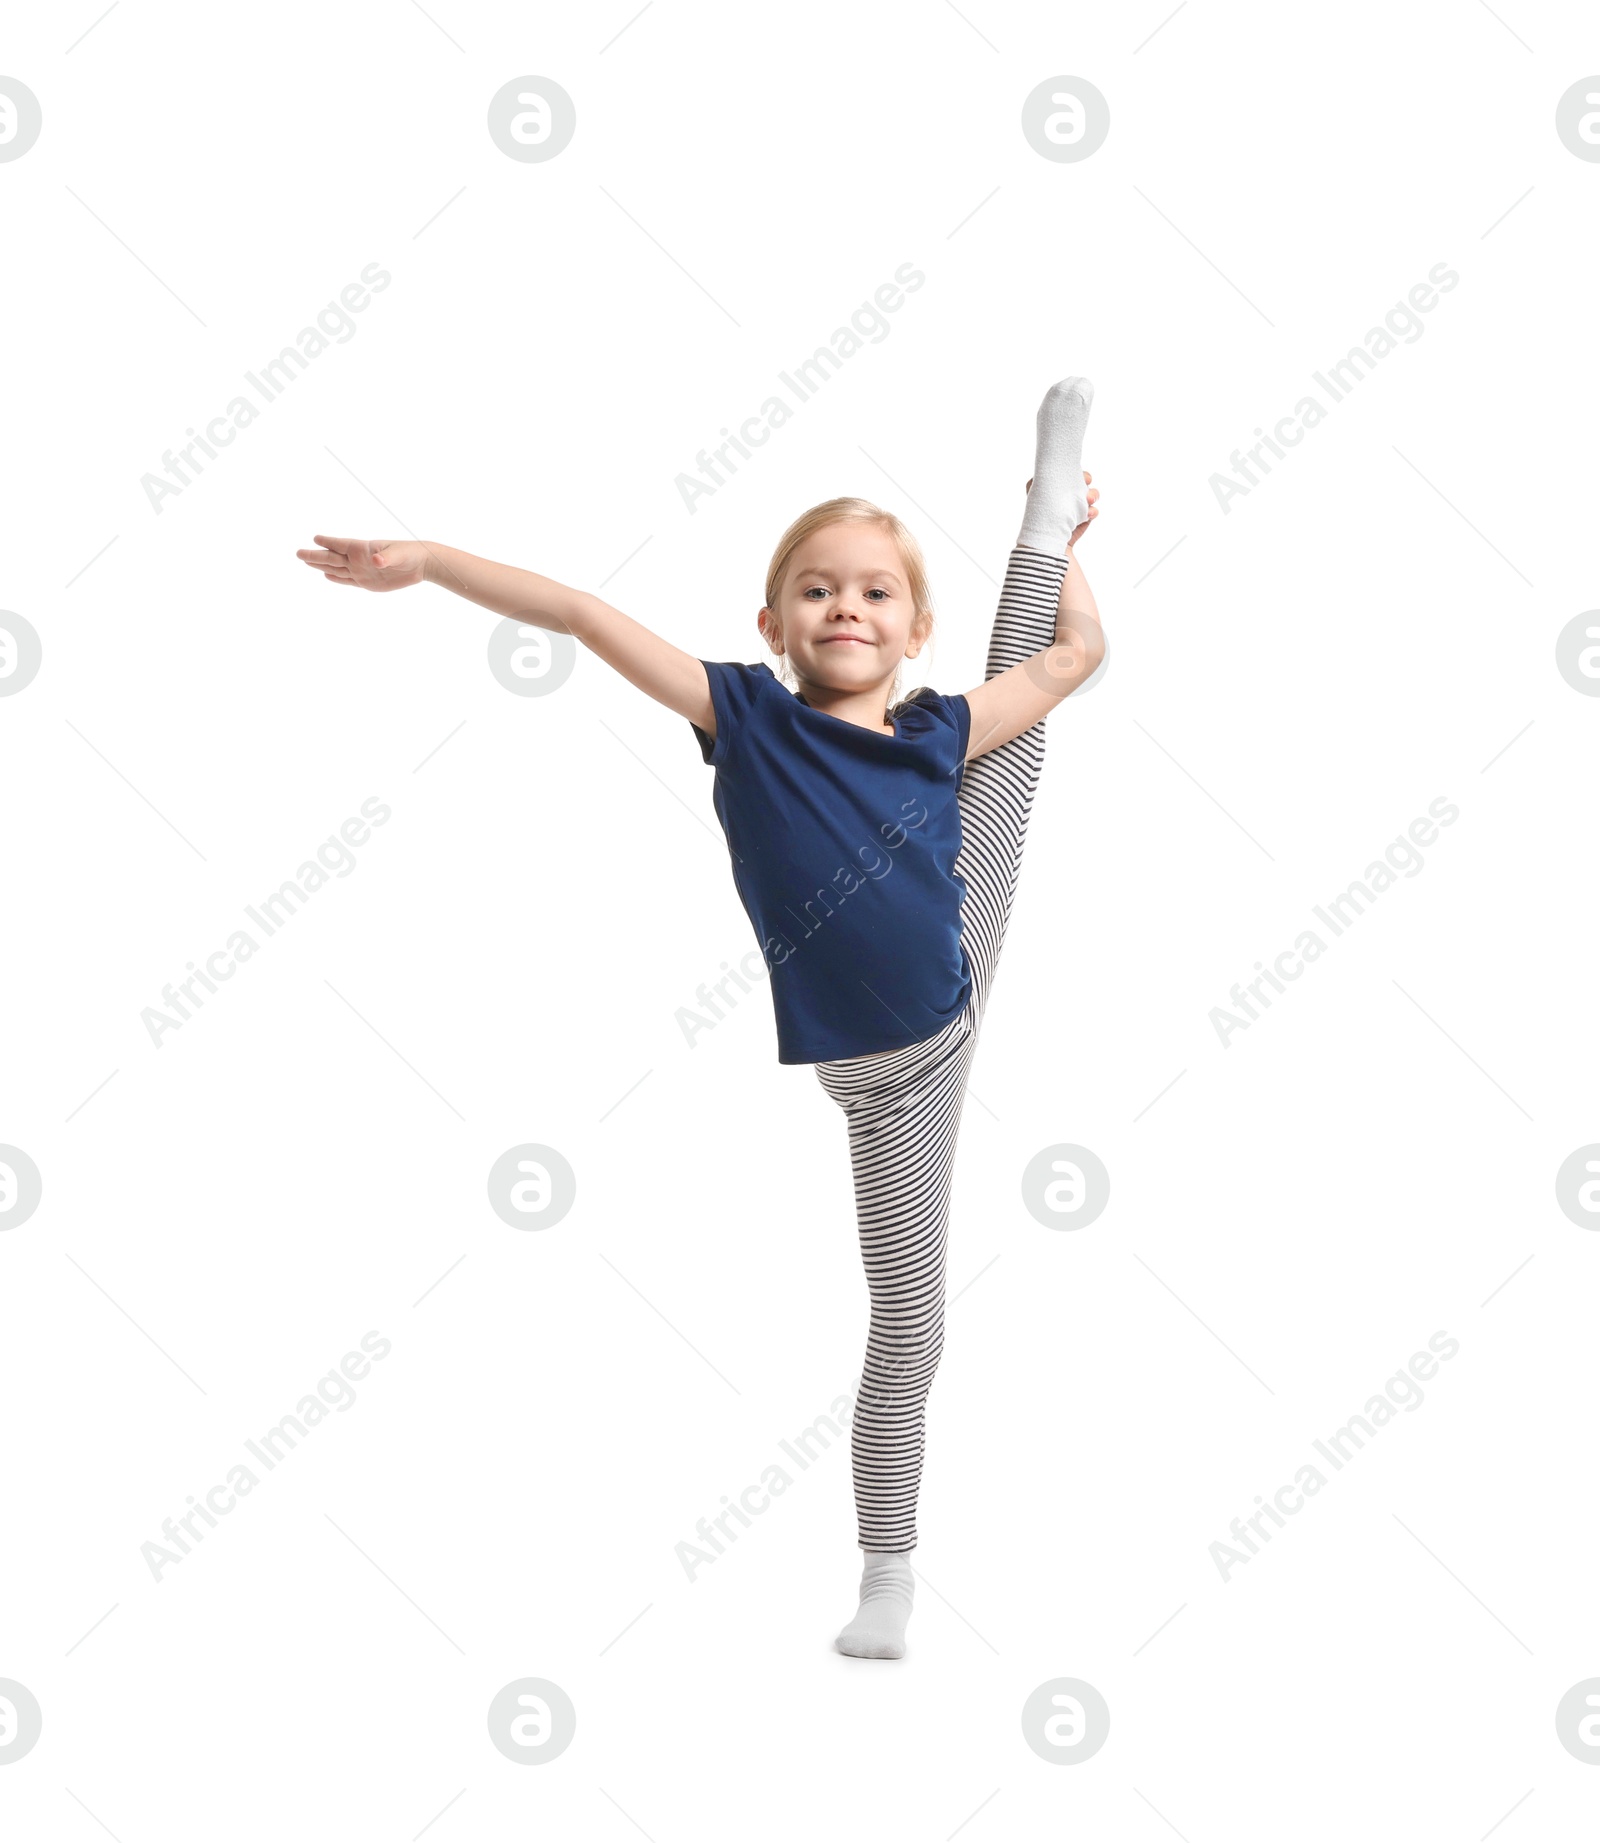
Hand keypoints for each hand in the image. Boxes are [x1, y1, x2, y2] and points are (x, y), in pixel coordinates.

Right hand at [296, 535, 429, 590]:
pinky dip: (337, 579)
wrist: (421, 564)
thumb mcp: (399, 555)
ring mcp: (362, 571)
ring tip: (306, 561)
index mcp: (363, 549)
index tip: (315, 538)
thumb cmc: (410, 554)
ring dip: (321, 566)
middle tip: (298, 553)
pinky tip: (326, 575)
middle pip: (332, 558)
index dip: (328, 542)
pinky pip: (348, 581)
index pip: (341, 545)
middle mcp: (359, 559)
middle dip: (315, 556)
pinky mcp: (368, 583)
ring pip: (337, 569)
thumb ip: (386, 557)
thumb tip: (375, 560)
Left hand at [1022, 470, 1099, 545]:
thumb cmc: (1037, 518)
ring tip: (1089, 499)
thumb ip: (1034, 483)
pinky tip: (1088, 514)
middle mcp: (1071, 492)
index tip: (1075, 470)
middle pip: (1084, 479)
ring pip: (1092, 494)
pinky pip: (1094, 511)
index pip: (1070, 472)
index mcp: (1060, 484)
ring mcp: (1080, 504)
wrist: (1045, 542)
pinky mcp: (1086, 517)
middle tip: (1087, 481)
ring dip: (1093, 494)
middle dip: (1087, 478)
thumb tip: (1037, 473)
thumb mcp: (1034, 497)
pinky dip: (1093, 511)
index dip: (1075, 469)